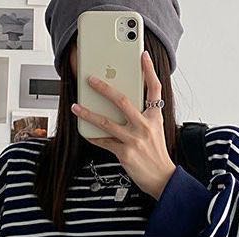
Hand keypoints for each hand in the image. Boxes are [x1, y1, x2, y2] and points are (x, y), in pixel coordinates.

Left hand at [71, 50, 175, 200]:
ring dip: (88, 113)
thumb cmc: (157, 154)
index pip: (155, 88)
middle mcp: (145, 126)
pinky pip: (104, 141)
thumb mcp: (156, 130)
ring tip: (76, 107)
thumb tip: (123, 105)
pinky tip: (84, 130)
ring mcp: (134, 140)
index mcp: (154, 117)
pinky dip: (93, 136)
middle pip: (123, 101)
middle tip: (91, 79)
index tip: (143, 55)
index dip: (149, 70)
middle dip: (104, 88)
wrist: (162, 178)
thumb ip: (143, 116)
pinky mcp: (125, 153)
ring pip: (106, 122)